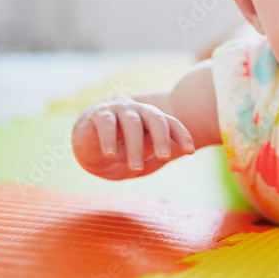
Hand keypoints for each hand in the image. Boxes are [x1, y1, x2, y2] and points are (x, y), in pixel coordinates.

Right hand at [73, 96, 194, 172]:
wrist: (88, 139)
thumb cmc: (121, 146)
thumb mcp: (137, 151)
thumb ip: (148, 147)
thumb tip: (156, 146)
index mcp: (153, 118)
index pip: (171, 123)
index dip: (182, 136)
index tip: (190, 151)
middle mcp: (139, 110)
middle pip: (155, 118)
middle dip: (161, 138)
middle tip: (164, 157)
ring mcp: (120, 110)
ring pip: (132, 123)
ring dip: (135, 146)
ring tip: (136, 168)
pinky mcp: (100, 115)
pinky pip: (106, 125)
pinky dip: (109, 139)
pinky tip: (110, 154)